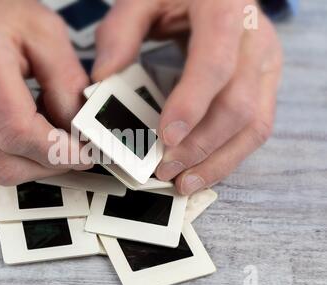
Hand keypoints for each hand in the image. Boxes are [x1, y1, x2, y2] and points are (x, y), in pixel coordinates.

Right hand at [0, 0, 91, 184]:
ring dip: (33, 159)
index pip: (18, 133)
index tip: (85, 154)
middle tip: (75, 148)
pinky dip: (15, 151)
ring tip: (48, 128)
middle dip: (49, 164)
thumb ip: (68, 84)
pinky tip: (23, 123)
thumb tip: (80, 132)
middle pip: (7, 164)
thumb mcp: (46, 33)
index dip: (58, 152)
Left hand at [92, 0, 281, 194]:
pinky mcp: (266, 84)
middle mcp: (256, 40)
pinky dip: (229, 155)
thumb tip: (103, 79)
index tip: (165, 137)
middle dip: (199, 145)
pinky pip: (256, 128)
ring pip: (254, 125)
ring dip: (218, 160)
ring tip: (183, 182)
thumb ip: (121, 33)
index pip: (215, 65)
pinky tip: (202, 170)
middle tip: (163, 168)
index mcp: (226, 11)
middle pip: (237, 105)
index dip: (192, 105)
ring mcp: (266, 65)